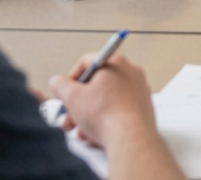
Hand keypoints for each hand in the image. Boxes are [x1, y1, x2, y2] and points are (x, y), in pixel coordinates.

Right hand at [49, 55, 183, 179]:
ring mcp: (138, 90)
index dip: (70, 79)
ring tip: (81, 132)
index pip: (86, 62)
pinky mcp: (143, 108)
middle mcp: (129, 72)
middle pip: (96, 84)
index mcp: (114, 62)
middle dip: (78, 103)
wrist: (131, 139)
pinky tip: (96, 136)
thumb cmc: (105, 115)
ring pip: (106, 100)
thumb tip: (57, 81)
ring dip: (89, 116)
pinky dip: (105, 121)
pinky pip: (118, 111)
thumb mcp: (72, 97)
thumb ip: (60, 85)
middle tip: (69, 117)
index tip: (65, 94)